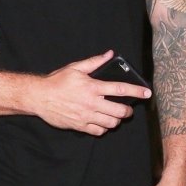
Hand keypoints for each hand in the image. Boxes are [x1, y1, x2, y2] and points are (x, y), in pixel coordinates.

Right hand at [28, 51, 151, 133]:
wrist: (39, 97)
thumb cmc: (57, 81)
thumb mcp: (75, 68)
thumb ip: (94, 62)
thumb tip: (110, 54)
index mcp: (92, 87)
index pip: (120, 89)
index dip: (136, 91)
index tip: (147, 93)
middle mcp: (91, 103)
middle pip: (119, 111)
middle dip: (127, 111)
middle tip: (127, 109)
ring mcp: (85, 116)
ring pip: (111, 123)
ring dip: (116, 120)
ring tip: (114, 115)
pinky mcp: (79, 126)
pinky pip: (98, 131)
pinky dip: (103, 128)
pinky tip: (101, 122)